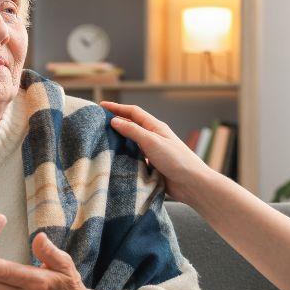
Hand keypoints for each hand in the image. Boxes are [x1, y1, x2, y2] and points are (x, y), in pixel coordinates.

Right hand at [100, 101, 215, 205]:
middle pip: (131, 126)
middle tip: (97, 123)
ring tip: (101, 141)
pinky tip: (114, 161)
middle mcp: (153, 138)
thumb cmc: (176, 160)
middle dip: (115, 123)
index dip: (117, 108)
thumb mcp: (152, 142)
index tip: (101, 106)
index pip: (133, 113)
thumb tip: (114, 121)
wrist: (192, 184)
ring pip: (131, 143)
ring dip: (118, 141)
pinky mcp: (151, 166)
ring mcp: (152, 152)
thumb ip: (133, 131)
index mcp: (155, 127)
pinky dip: (124, 157)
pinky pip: (134, 159)